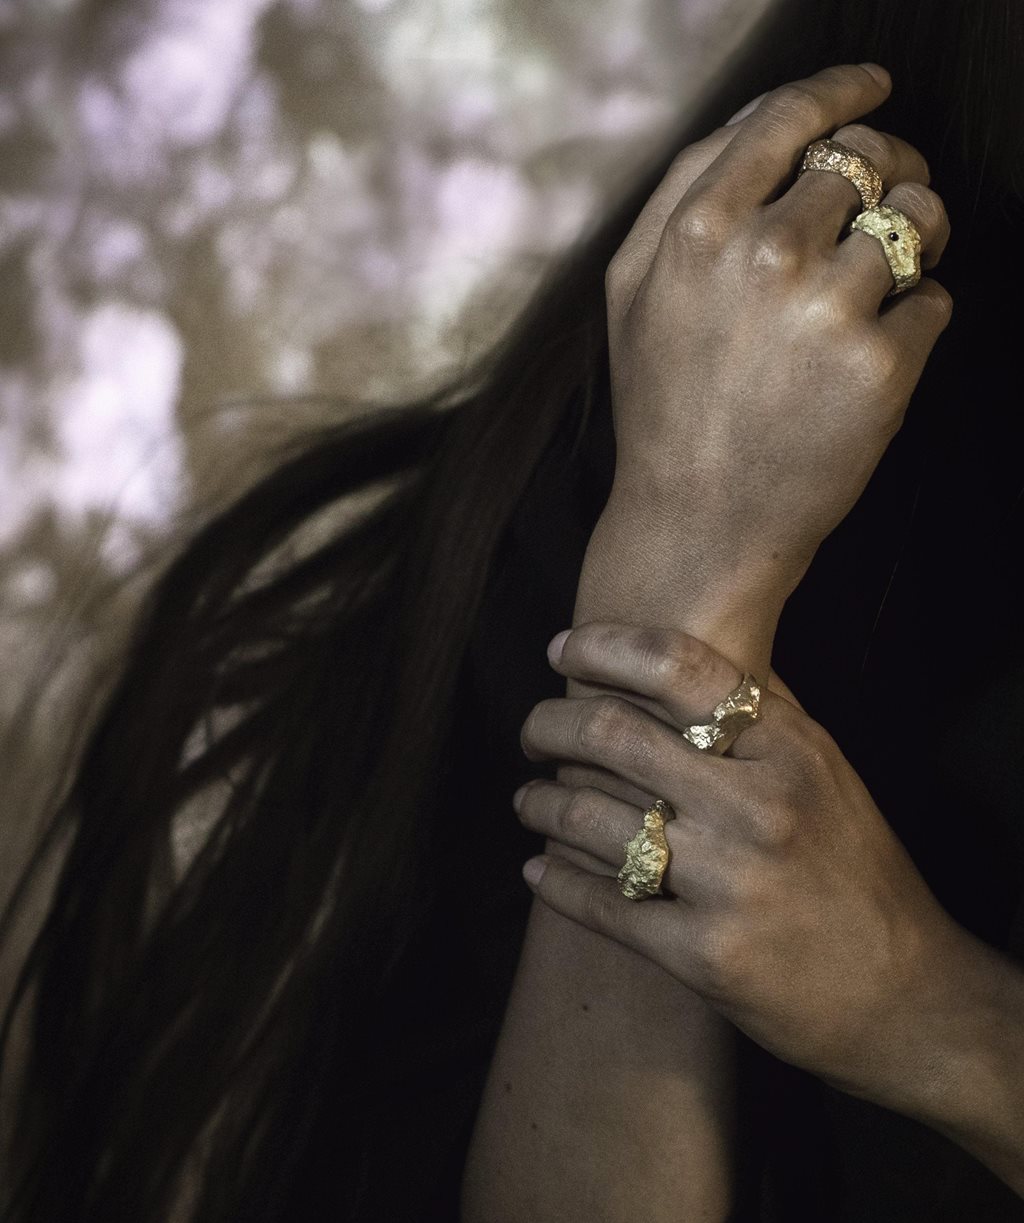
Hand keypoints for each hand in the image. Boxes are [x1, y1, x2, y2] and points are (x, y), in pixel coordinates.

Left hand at [516, 621, 976, 1111]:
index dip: (602, 647)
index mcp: (792, 748)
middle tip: (532, 734)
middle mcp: (761, 806)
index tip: (560, 651)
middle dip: (548, 725)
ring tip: (530, 801)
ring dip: (540, 803)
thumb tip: (670, 657)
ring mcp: (731, 883)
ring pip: (590, 816)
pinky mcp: (703, 955)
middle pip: (613, 734)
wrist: (905, 996)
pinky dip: (553, 880)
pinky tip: (538, 868)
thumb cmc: (855, 872)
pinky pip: (599, 903)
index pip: (677, 665)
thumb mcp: (826, 771)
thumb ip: (759, 712)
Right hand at [605, 62, 951, 596]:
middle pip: (865, 161)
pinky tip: (868, 359)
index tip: (870, 88)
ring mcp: (828, 310)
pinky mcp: (881, 366)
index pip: (789, 118)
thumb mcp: (633, 293)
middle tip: (885, 207)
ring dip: (917, 241)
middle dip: (888, 171)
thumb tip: (767, 127)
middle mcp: (765, 256)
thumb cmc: (664, 408)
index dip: (840, 92)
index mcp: (697, 229)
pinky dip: (916, 320)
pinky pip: (936, 300)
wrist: (697, 523)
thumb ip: (683, 197)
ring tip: (885, 284)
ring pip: (920, 220)